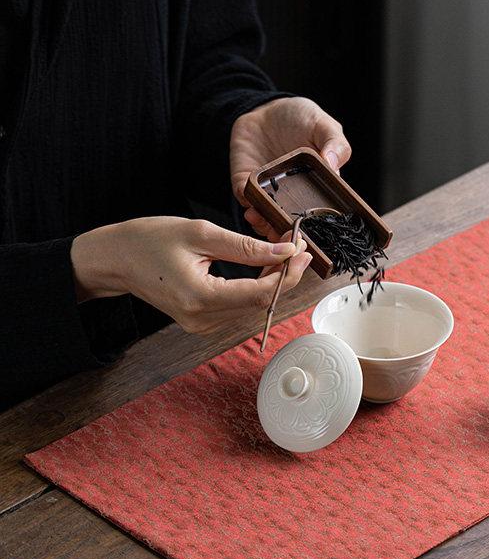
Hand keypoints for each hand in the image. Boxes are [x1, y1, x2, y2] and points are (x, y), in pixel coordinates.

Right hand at [71, 217, 311, 334]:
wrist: (115, 259)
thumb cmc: (149, 240)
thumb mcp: (200, 233)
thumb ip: (245, 246)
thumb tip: (284, 253)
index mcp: (200, 298)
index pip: (259, 294)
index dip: (287, 274)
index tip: (303, 252)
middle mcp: (202, 320)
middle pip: (260, 303)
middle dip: (284, 275)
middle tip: (297, 247)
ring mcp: (202, 325)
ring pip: (252, 306)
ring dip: (272, 280)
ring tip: (281, 251)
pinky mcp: (202, 322)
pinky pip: (239, 306)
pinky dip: (256, 286)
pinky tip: (263, 265)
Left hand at [230, 97, 351, 238]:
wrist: (266, 108)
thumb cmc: (300, 117)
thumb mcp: (324, 126)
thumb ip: (335, 144)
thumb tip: (333, 164)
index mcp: (317, 188)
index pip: (318, 216)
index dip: (317, 230)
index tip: (314, 237)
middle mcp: (292, 196)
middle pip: (291, 224)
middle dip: (288, 235)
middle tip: (288, 240)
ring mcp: (268, 192)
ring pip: (267, 219)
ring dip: (266, 226)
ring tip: (268, 225)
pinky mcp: (246, 183)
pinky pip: (246, 200)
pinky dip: (249, 208)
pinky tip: (252, 210)